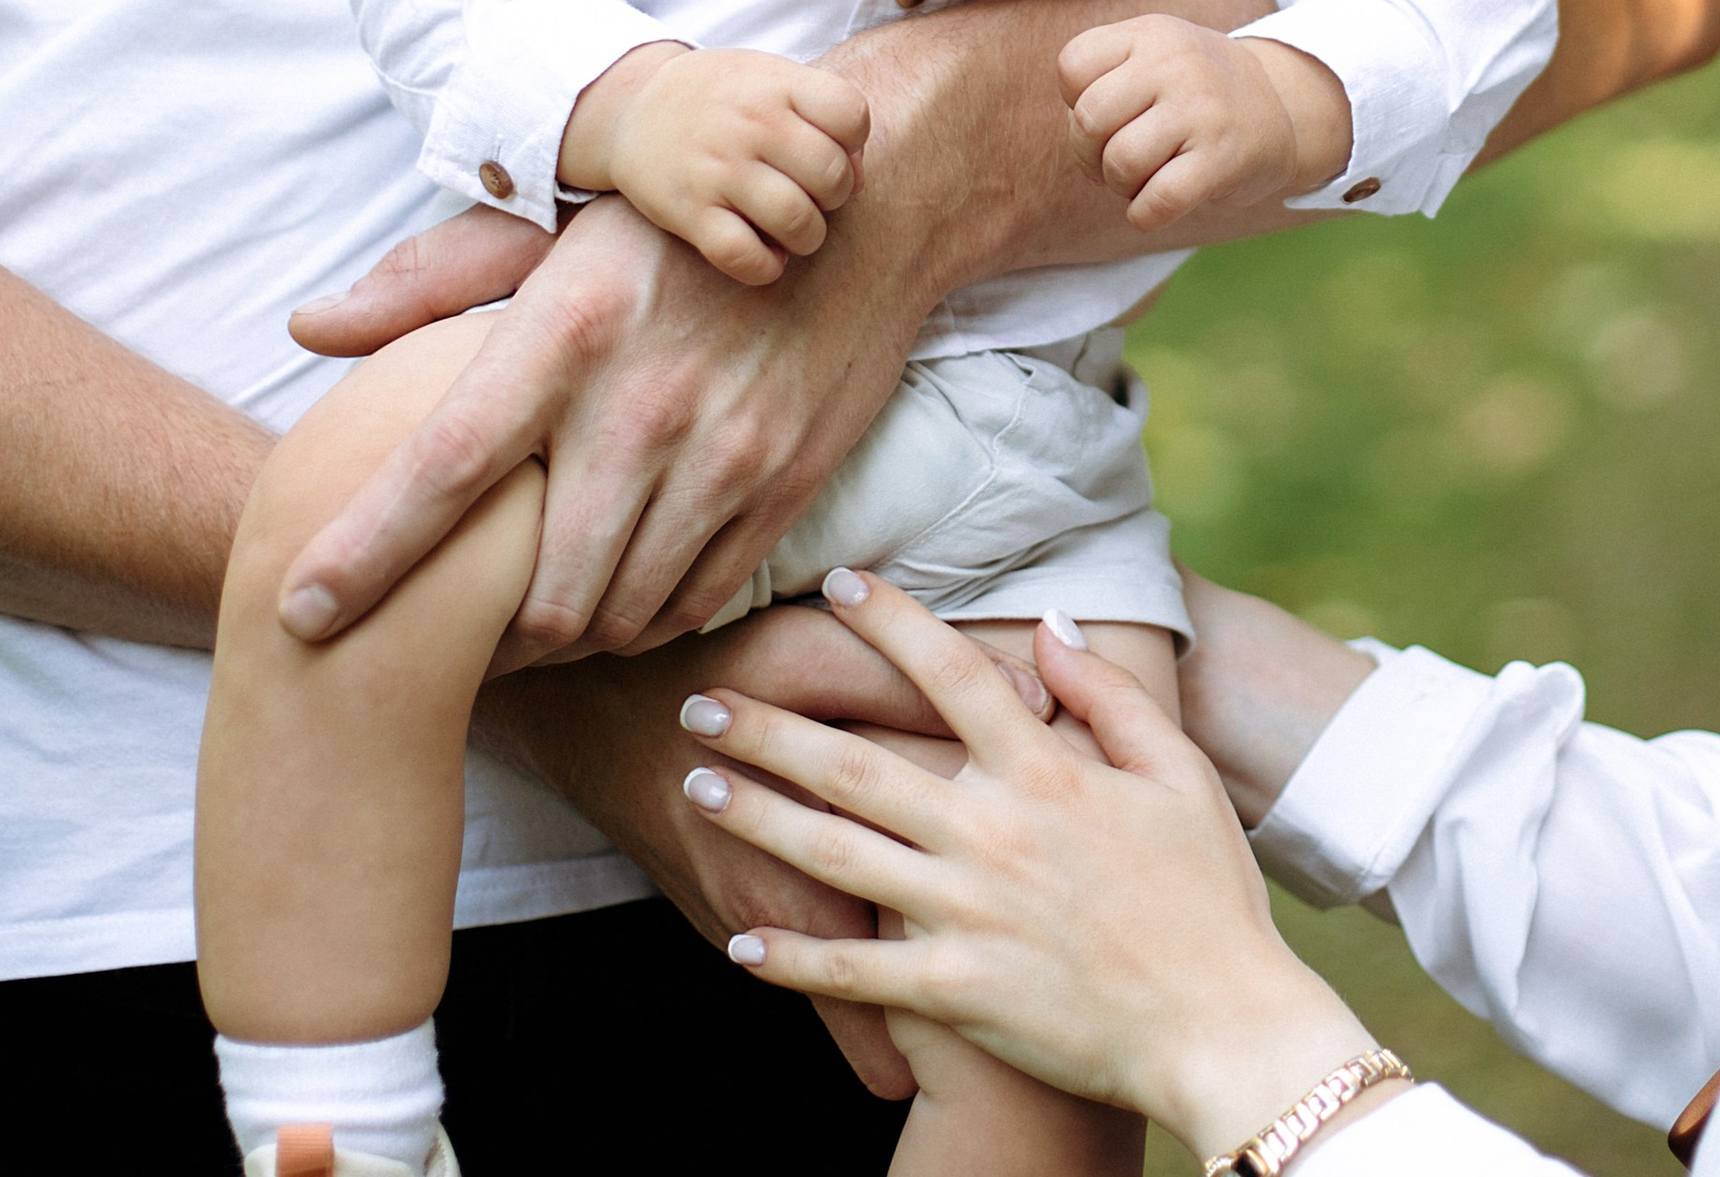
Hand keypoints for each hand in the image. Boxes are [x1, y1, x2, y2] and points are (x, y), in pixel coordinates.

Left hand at [276, 194, 919, 659]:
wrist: (857, 218)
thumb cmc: (682, 224)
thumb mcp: (560, 226)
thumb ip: (433, 278)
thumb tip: (309, 327)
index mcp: (568, 331)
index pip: (445, 467)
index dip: (366, 553)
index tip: (299, 612)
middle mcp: (644, 405)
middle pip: (536, 588)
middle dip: (481, 638)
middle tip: (445, 637)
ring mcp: (724, 453)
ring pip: (616, 612)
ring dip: (563, 638)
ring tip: (527, 625)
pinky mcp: (784, 485)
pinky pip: (692, 601)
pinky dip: (640, 622)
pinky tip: (614, 599)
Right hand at [477, 603, 1057, 1100]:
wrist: (614, 710)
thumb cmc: (736, 660)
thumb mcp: (829, 645)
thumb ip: (926, 667)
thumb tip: (1031, 684)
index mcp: (869, 759)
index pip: (971, 805)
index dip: (1040, 842)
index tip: (1106, 886)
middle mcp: (831, 838)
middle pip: (933, 910)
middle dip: (1005, 967)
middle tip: (1082, 1013)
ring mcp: (784, 892)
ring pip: (873, 979)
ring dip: (931, 1025)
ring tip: (1000, 1070)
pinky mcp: (748, 921)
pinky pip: (817, 992)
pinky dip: (860, 1031)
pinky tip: (898, 1074)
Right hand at [560, 42, 870, 287]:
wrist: (633, 108)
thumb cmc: (723, 98)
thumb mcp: (771, 79)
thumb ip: (822, 113)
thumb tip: (859, 178)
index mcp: (777, 85)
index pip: (852, 115)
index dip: (854, 142)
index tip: (832, 149)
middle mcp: (750, 125)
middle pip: (832, 176)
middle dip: (835, 195)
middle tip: (814, 194)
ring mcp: (717, 170)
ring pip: (797, 222)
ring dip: (808, 236)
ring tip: (795, 228)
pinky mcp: (687, 212)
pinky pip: (744, 257)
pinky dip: (766, 266)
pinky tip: (766, 254)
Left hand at [680, 572, 1391, 1160]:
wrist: (1223, 1026)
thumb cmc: (1209, 893)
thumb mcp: (1177, 773)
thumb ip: (1109, 695)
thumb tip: (1049, 626)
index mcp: (1045, 771)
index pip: (948, 674)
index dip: (888, 622)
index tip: (835, 581)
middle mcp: (992, 833)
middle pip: (856, 765)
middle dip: (770, 728)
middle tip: (701, 700)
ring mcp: (968, 914)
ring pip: (836, 857)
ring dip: (757, 820)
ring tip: (694, 790)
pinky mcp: (958, 991)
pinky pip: (857, 974)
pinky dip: (794, 960)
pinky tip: (739, 944)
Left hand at [1058, 19, 1352, 230]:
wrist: (1283, 106)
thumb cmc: (1194, 91)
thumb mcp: (1154, 55)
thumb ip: (1103, 78)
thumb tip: (1079, 135)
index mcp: (1152, 33)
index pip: (1072, 65)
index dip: (1074, 101)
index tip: (1109, 114)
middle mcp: (1177, 63)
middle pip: (1088, 119)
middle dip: (1088, 153)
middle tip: (1115, 159)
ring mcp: (1203, 110)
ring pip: (1119, 163)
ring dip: (1120, 185)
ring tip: (1142, 178)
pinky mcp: (1223, 158)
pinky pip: (1158, 201)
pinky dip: (1143, 214)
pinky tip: (1154, 206)